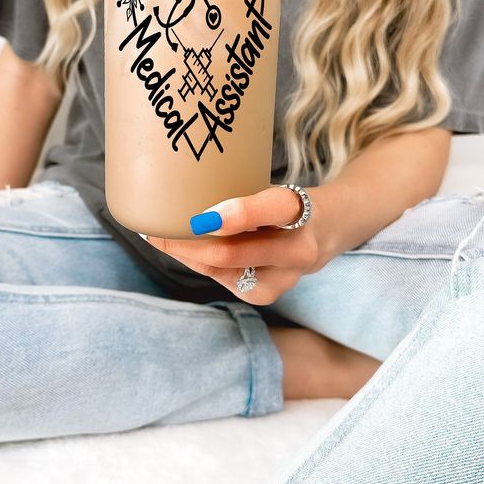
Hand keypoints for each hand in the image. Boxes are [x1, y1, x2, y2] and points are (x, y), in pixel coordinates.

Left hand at [143, 185, 329, 303]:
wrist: (328, 232)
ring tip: (157, 236)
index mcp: (301, 209)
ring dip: (185, 254)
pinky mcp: (268, 295)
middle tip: (155, 227)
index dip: (237, 215)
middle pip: (234, 252)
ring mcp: (284, 278)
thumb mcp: (273, 188)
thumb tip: (182, 188)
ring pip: (222, 270)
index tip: (200, 216)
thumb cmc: (286, 203)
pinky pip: (223, 279)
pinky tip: (179, 250)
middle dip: (187, 242)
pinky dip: (197, 263)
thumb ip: (239, 193)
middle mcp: (297, 248)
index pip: (273, 209)